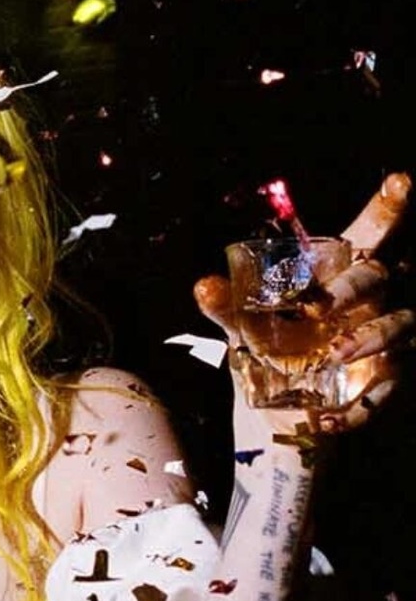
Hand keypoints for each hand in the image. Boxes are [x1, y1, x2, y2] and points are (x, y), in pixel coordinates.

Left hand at [194, 172, 413, 432]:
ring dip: (369, 338)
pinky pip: (383, 394)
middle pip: (377, 278)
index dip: (386, 209)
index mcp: (337, 276)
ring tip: (334, 353)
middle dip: (352, 287)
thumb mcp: (242, 328)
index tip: (400, 181)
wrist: (279, 411)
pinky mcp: (383, 384)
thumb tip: (204, 284)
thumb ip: (228, 306)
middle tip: (317, 305)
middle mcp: (368, 302)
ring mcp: (382, 342)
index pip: (368, 235)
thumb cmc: (269, 349)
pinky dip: (358, 409)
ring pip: (398, 328)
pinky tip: (325, 420)